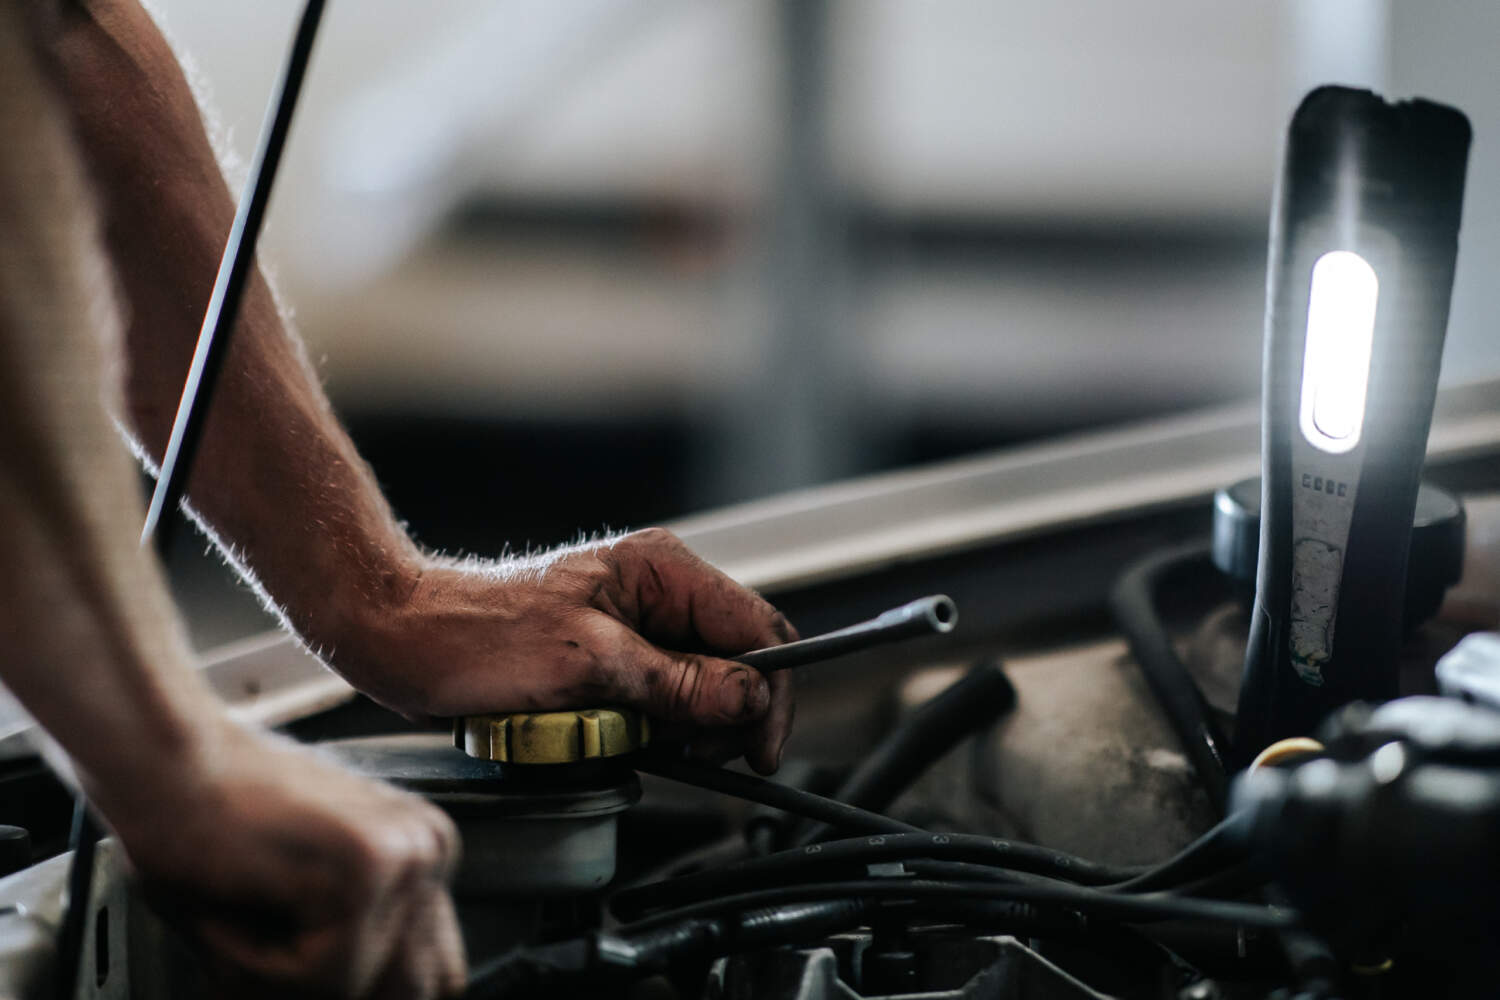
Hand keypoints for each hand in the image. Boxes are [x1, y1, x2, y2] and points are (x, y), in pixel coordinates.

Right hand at [95, 722, 465, 998]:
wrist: (161, 762)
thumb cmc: (205, 823)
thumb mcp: (300, 897)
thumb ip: (353, 943)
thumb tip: (386, 995)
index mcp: (421, 849)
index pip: (432, 973)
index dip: (364, 989)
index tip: (293, 968)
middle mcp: (429, 846)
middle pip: (408, 987)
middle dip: (319, 985)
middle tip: (250, 945)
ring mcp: (407, 852)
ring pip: (356, 986)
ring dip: (278, 979)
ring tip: (233, 915)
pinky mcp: (370, 865)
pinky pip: (328, 975)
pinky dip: (257, 965)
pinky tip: (229, 908)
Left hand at [332, 528, 797, 773]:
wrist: (402, 640)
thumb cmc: (473, 635)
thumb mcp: (587, 664)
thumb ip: (676, 682)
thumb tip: (747, 697)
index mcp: (661, 570)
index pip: (758, 625)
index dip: (769, 690)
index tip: (759, 744)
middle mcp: (656, 592)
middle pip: (735, 660)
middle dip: (724, 714)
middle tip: (692, 753)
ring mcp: (635, 626)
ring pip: (700, 687)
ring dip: (684, 727)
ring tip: (640, 741)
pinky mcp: (612, 659)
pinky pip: (660, 700)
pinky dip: (653, 729)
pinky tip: (622, 738)